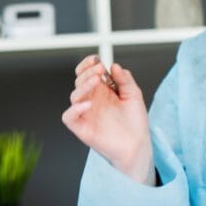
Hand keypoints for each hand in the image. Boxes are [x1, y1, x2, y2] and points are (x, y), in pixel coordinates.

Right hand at [61, 55, 152, 182]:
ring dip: (83, 85)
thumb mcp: (134, 95)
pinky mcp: (82, 127)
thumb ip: (125, 79)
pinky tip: (87, 104)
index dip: (88, 64)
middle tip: (100, 69)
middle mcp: (92, 100)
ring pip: (74, 96)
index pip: (87, 73)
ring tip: (96, 81)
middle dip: (88, 72)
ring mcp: (85, 113)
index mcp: (102, 90)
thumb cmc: (134, 122)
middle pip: (80, 81)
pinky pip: (69, 117)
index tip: (96, 59)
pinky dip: (74, 109)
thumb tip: (115, 66)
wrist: (137, 145)